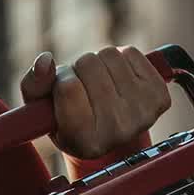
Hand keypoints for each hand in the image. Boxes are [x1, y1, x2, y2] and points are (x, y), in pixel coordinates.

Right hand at [20, 46, 170, 159]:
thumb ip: (34, 85)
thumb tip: (45, 60)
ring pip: (109, 55)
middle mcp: (117, 131)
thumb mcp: (42, 110)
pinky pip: (131, 53)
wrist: (110, 135)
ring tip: (100, 83)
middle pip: (89, 65)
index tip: (65, 91)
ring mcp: (143, 113)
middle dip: (80, 70)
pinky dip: (121, 59)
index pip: (69, 88)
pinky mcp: (159, 96)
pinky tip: (118, 79)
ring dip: (100, 63)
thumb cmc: (69, 121)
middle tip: (84, 88)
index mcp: (85, 141)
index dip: (62, 80)